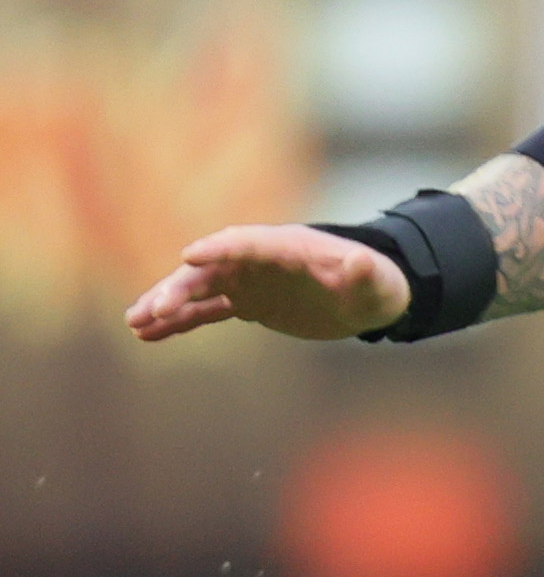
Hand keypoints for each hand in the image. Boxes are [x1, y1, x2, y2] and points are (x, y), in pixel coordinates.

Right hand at [126, 225, 409, 343]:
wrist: (368, 297)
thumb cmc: (375, 285)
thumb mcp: (375, 282)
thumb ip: (364, 272)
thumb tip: (360, 260)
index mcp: (286, 247)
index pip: (246, 243)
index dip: (219, 249)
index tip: (190, 255)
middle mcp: (258, 261)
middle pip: (212, 269)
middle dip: (180, 286)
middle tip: (153, 308)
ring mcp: (248, 281)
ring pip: (199, 289)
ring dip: (167, 304)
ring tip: (135, 322)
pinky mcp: (246, 302)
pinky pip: (206, 311)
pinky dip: (180, 321)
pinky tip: (149, 333)